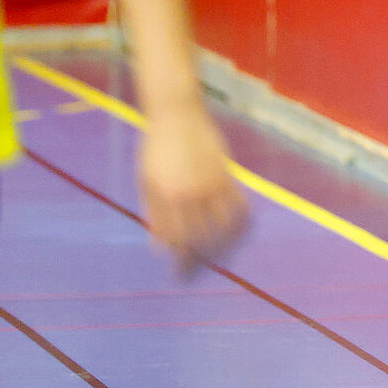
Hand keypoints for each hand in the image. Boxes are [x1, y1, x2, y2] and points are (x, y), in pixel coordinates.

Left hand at [137, 103, 247, 275]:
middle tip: (197, 270)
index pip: (175, 240)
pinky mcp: (227, 173)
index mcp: (165, 197)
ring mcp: (211, 183)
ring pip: (223, 226)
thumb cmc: (155, 149)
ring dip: (222, 245)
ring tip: (218, 254)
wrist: (177, 114)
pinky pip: (240, 205)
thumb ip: (153, 215)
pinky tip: (236, 232)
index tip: (181, 273)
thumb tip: (158, 247)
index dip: (180, 260)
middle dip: (198, 259)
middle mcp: (190, 193)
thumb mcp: (146, 182)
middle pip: (199, 237)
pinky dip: (241, 223)